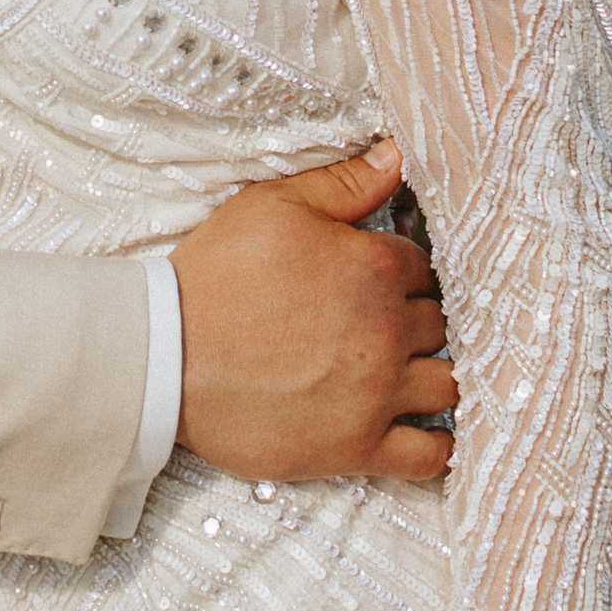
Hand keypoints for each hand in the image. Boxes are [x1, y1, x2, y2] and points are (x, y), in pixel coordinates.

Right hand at [170, 136, 454, 485]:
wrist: (165, 356)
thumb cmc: (215, 276)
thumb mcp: (271, 206)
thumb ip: (343, 183)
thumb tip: (397, 154)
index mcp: (373, 267)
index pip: (421, 265)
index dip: (402, 271)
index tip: (383, 281)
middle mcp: (387, 330)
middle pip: (439, 322)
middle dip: (418, 319)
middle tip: (387, 325)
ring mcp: (377, 394)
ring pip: (446, 383)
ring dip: (433, 374)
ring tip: (411, 372)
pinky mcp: (357, 448)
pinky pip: (428, 456)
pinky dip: (437, 445)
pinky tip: (426, 431)